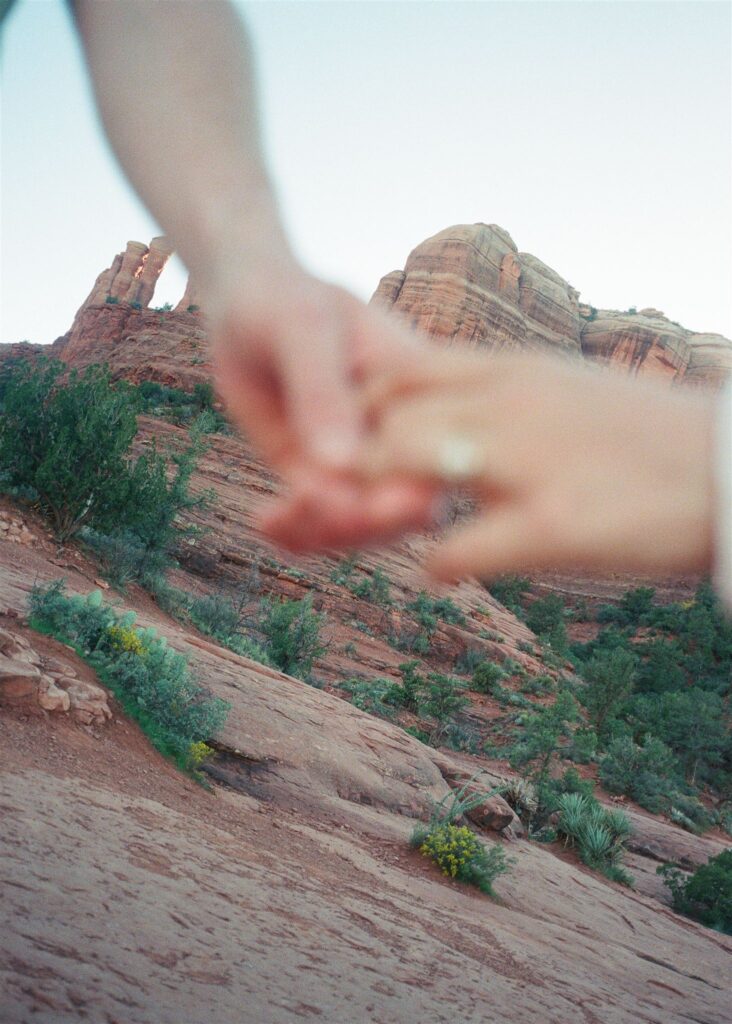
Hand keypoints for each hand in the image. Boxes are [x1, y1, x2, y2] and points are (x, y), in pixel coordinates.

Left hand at [207, 260, 439, 548]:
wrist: (244, 305)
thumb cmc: (284, 300)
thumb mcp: (302, 329)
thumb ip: (322, 391)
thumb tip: (342, 464)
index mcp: (419, 391)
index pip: (437, 454)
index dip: (414, 491)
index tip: (371, 506)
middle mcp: (399, 432)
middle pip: (408, 505)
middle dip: (367, 525)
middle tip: (310, 512)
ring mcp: (360, 457)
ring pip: (364, 522)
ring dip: (327, 533)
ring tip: (278, 519)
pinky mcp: (321, 474)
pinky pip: (321, 519)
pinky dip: (296, 533)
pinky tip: (266, 523)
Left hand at [354, 348, 714, 579]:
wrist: (731, 467)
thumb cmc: (645, 436)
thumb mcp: (564, 389)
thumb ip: (498, 395)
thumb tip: (442, 412)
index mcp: (511, 369)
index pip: (395, 371)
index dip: (356, 414)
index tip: (349, 452)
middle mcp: (510, 401)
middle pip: (383, 416)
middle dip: (350, 462)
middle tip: (348, 504)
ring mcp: (529, 459)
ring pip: (402, 462)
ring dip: (379, 506)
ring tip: (388, 532)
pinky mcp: (555, 522)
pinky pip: (456, 548)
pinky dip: (436, 566)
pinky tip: (444, 572)